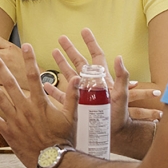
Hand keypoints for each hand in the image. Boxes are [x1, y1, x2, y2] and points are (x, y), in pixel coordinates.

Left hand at [0, 44, 77, 167]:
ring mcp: (15, 120)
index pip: (34, 77)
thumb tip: (77, 78)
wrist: (54, 160)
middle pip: (11, 84)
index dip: (30, 60)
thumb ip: (72, 95)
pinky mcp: (8, 132)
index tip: (26, 46)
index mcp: (40, 103)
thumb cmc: (63, 138)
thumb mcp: (70, 115)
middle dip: (0, 68)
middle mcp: (25, 109)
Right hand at [45, 29, 161, 120]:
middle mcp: (91, 84)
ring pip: (69, 75)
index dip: (90, 43)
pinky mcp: (76, 106)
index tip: (83, 31)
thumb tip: (119, 57)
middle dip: (70, 50)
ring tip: (52, 52)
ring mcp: (83, 94)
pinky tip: (45, 84)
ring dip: (61, 64)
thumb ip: (122, 78)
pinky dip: (54, 90)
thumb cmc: (120, 117)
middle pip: (79, 62)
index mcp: (102, 79)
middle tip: (60, 38)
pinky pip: (63, 96)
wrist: (114, 136)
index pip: (96, 56)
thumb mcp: (122, 96)